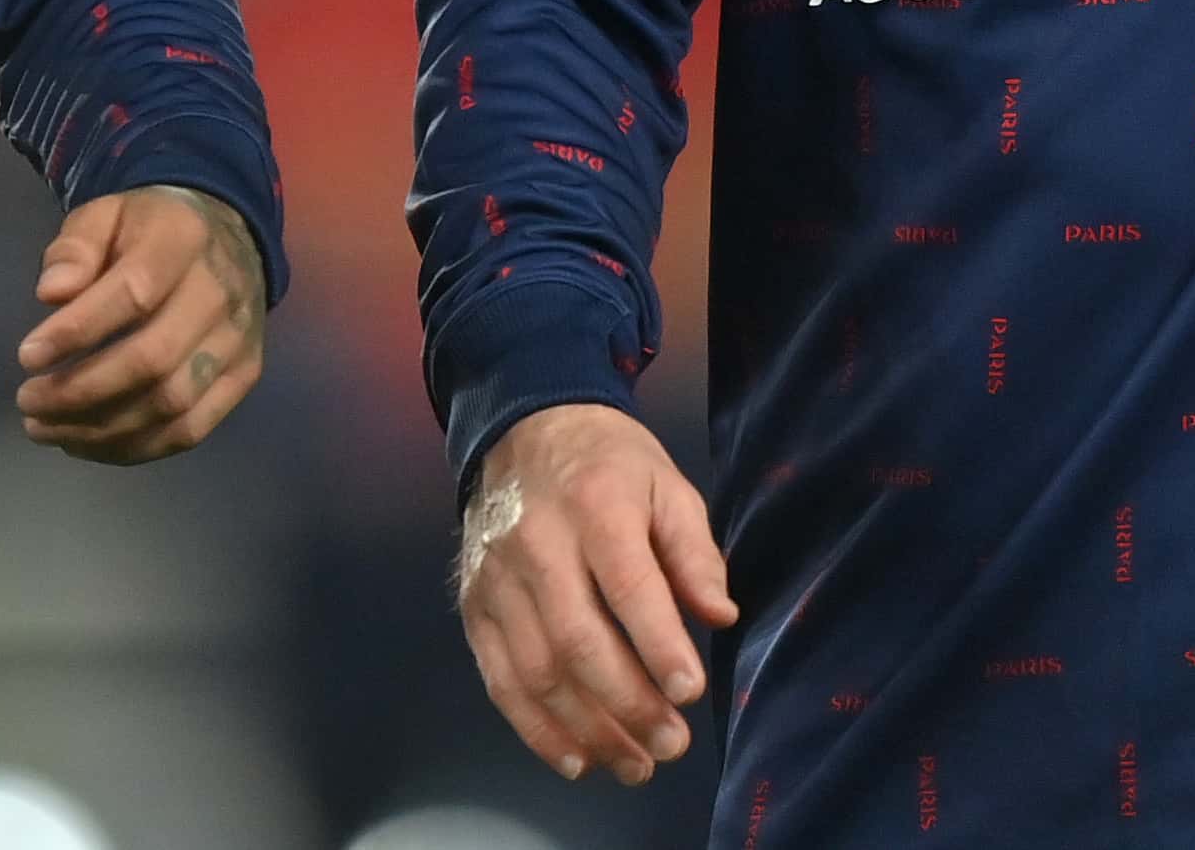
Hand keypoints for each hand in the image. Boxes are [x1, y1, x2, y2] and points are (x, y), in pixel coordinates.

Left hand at [12, 185, 266, 463]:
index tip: (27, 356)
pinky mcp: (244, 376)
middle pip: (152, 360)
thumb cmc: (148, 229)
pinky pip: (190, 430)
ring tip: (45, 427)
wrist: (227, 235)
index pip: (134, 293)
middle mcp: (220, 292)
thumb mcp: (105, 215)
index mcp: (182, 239)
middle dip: (81, 392)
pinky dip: (134, 447)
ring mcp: (238, 340)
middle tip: (28, 402)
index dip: (77, 331)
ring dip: (100, 429)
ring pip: (171, 405)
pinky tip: (87, 441)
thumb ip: (75, 248)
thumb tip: (52, 294)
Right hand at [455, 402, 735, 786]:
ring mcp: (496, 578)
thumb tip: (720, 616)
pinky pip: (500, 678)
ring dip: (587, 729)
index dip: (659, 643)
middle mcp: (536, 543)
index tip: (691, 692)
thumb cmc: (610, 464)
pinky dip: (535, 728)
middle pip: (577, 639)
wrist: (523, 430)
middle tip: (673, 745)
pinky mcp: (474, 606)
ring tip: (636, 765)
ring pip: (536, 670)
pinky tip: (577, 759)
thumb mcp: (666, 485)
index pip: (626, 583)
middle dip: (627, 704)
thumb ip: (694, 552)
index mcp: (594, 505)